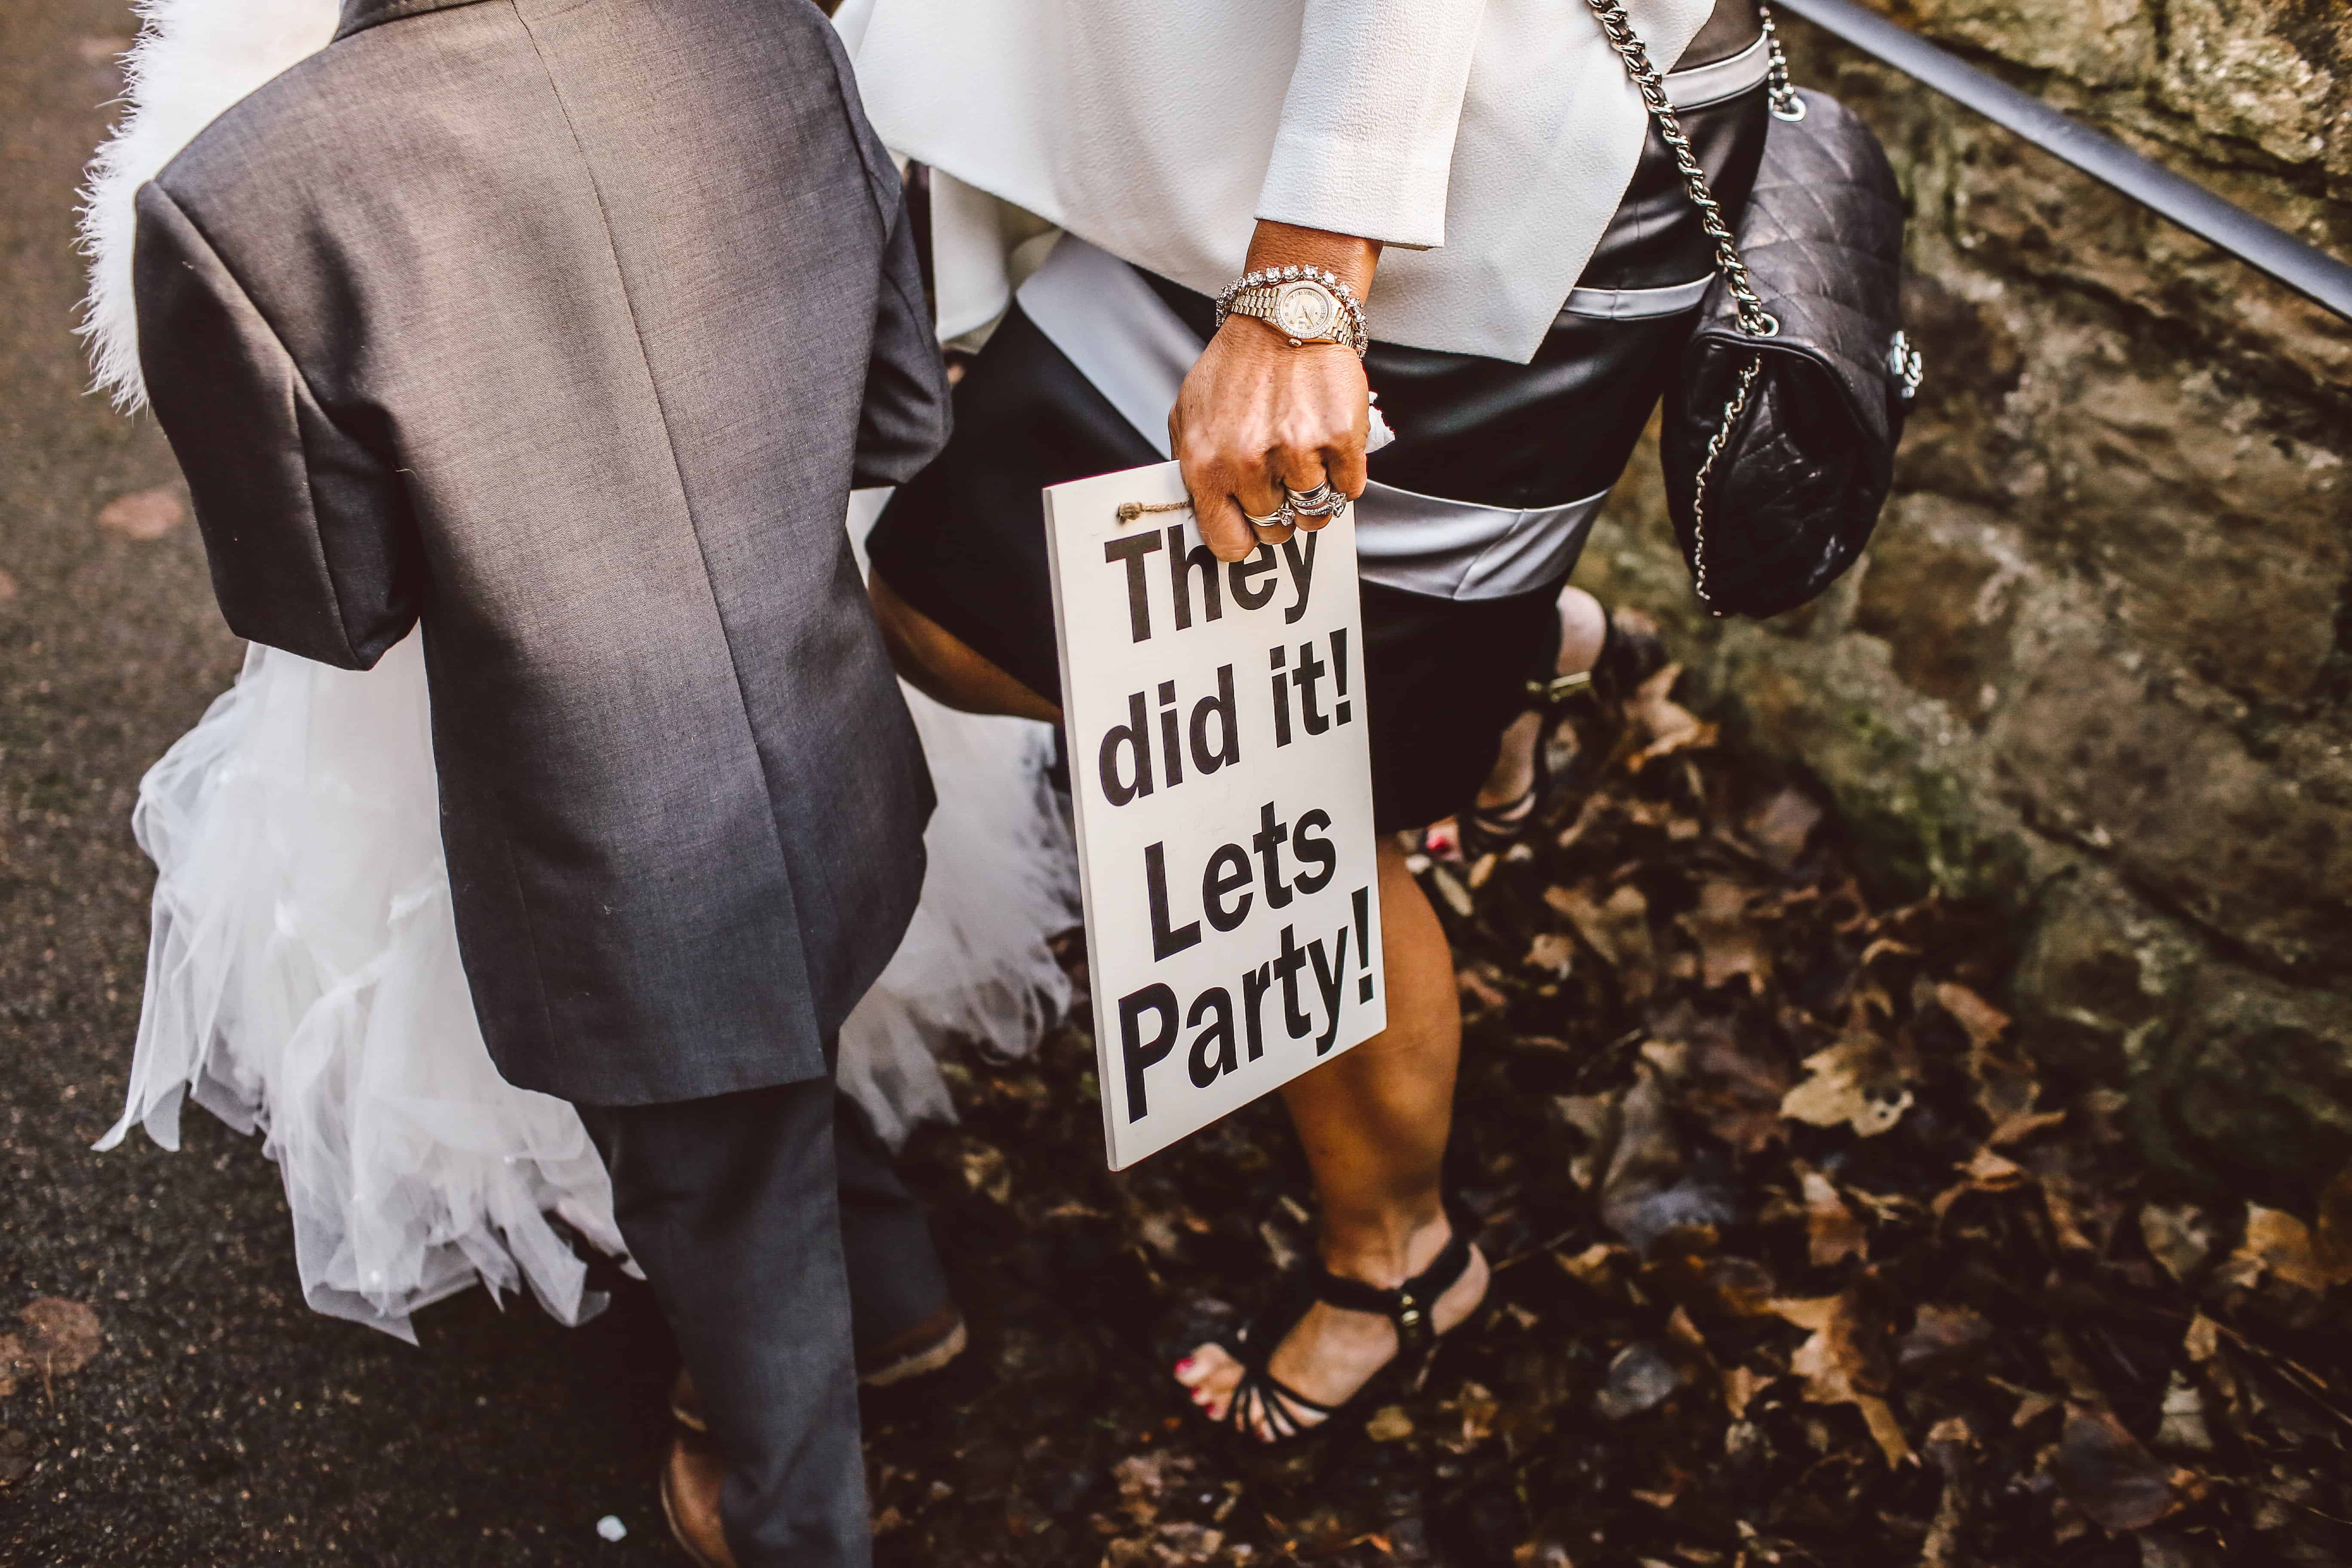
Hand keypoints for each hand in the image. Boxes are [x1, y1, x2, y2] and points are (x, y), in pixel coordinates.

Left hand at [1170, 224, 1377, 562]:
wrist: (1286, 315)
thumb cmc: (1237, 367)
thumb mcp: (1189, 414)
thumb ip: (1190, 467)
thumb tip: (1203, 515)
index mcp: (1205, 463)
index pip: (1228, 543)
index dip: (1244, 537)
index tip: (1251, 523)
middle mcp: (1248, 463)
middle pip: (1275, 529)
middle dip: (1280, 510)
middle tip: (1282, 478)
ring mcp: (1297, 451)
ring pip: (1315, 513)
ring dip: (1314, 493)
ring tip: (1306, 457)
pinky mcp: (1339, 438)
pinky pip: (1349, 488)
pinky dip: (1344, 472)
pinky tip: (1329, 442)